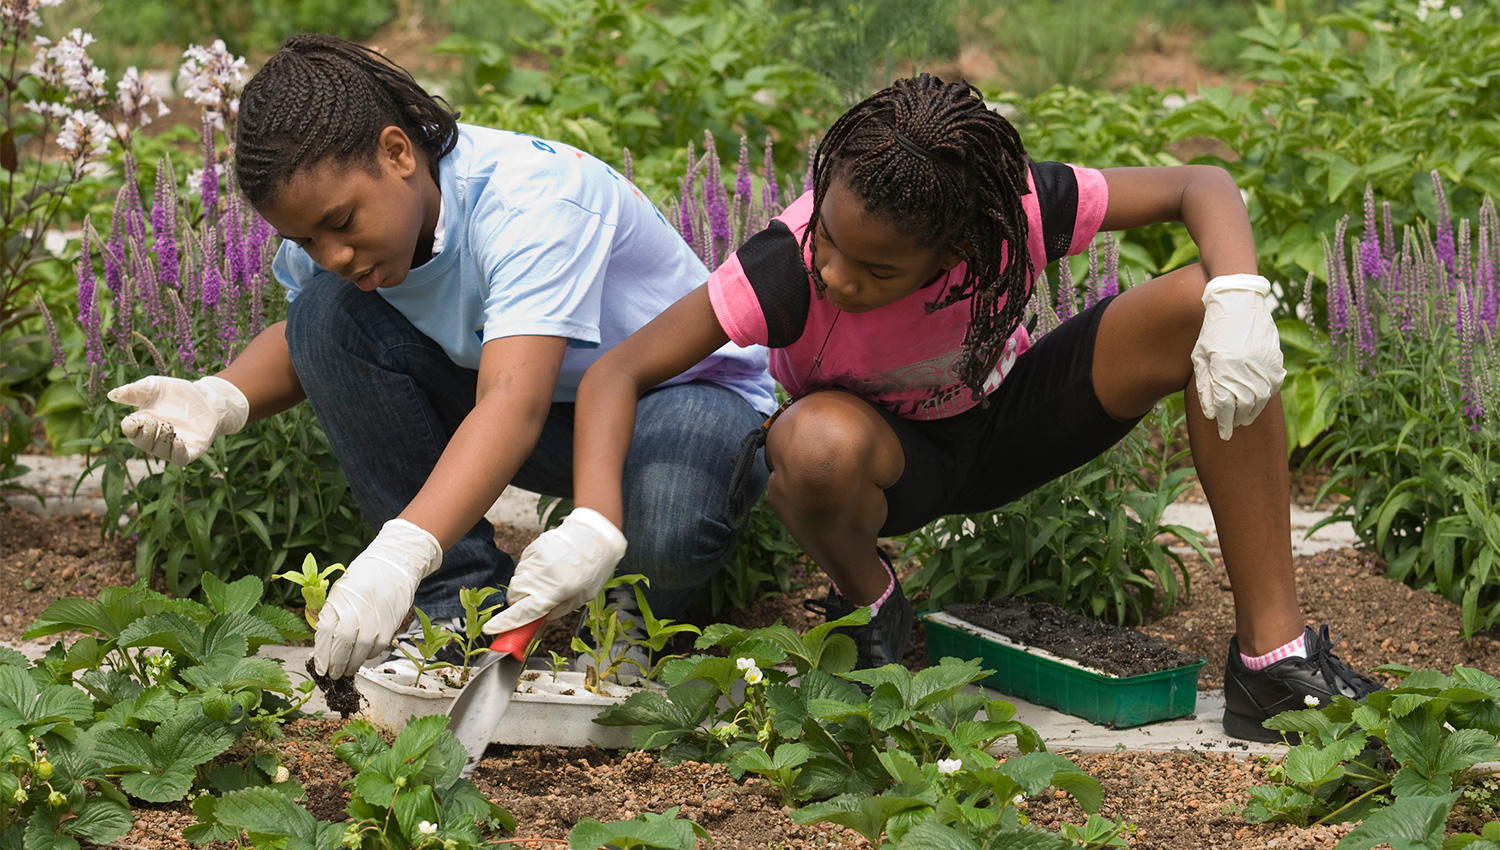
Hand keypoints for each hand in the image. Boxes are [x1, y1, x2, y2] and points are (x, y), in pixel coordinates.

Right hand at [106, 375, 249, 464]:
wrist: (208, 398)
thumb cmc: (177, 392)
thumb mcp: (155, 386)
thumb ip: (135, 391)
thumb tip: (112, 395)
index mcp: (142, 422)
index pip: (129, 430)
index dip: (129, 428)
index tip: (133, 420)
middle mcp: (155, 437)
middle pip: (142, 443)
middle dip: (145, 434)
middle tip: (154, 421)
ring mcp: (172, 445)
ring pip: (159, 452)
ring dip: (160, 441)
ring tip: (167, 426)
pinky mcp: (190, 450)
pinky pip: (179, 457)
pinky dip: (176, 451)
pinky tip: (177, 439)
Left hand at [313, 519, 443, 677]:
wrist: (392, 566)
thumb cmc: (361, 581)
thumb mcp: (339, 594)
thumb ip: (331, 618)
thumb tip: (324, 648)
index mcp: (337, 602)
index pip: (324, 634)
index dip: (321, 655)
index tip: (320, 668)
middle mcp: (354, 610)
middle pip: (342, 645)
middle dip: (336, 665)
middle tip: (333, 674)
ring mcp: (373, 618)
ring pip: (361, 651)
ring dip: (352, 664)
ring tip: (347, 670)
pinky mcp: (389, 624)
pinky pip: (377, 648)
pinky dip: (369, 655)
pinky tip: (364, 655)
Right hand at [483, 508, 625, 635]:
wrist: (596, 533)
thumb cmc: (595, 567)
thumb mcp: (584, 596)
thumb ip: (560, 609)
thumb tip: (541, 617)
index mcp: (553, 593)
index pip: (521, 613)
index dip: (504, 623)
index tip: (490, 629)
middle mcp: (539, 577)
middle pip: (514, 596)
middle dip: (520, 603)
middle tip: (536, 601)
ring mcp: (534, 560)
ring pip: (517, 580)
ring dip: (525, 586)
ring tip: (548, 579)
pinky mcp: (533, 547)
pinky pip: (523, 565)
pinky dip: (530, 570)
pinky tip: (547, 567)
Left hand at [1190, 274, 1286, 440]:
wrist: (1238, 301)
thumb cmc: (1213, 329)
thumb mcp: (1201, 356)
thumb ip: (1204, 385)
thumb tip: (1211, 412)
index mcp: (1224, 371)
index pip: (1226, 408)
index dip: (1225, 424)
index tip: (1224, 434)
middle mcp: (1246, 370)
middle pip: (1246, 407)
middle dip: (1239, 420)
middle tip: (1234, 426)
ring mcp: (1264, 365)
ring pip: (1262, 399)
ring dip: (1254, 410)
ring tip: (1245, 416)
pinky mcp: (1276, 358)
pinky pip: (1274, 384)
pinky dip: (1266, 395)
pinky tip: (1259, 397)